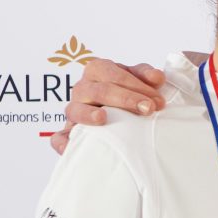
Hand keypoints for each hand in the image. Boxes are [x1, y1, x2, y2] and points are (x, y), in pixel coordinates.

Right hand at [49, 59, 166, 153]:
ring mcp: (74, 110)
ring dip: (89, 114)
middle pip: (99, 90)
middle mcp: (83, 88)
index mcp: (98, 70)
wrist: (116, 113)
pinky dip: (63, 142)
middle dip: (125, 99)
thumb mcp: (136, 79)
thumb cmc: (126, 92)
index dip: (136, 85)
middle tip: (148, 109)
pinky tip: (71, 146)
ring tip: (103, 118)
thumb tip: (157, 78)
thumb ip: (145, 75)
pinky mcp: (68, 133)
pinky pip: (59, 137)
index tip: (158, 101)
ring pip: (75, 110)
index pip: (113, 73)